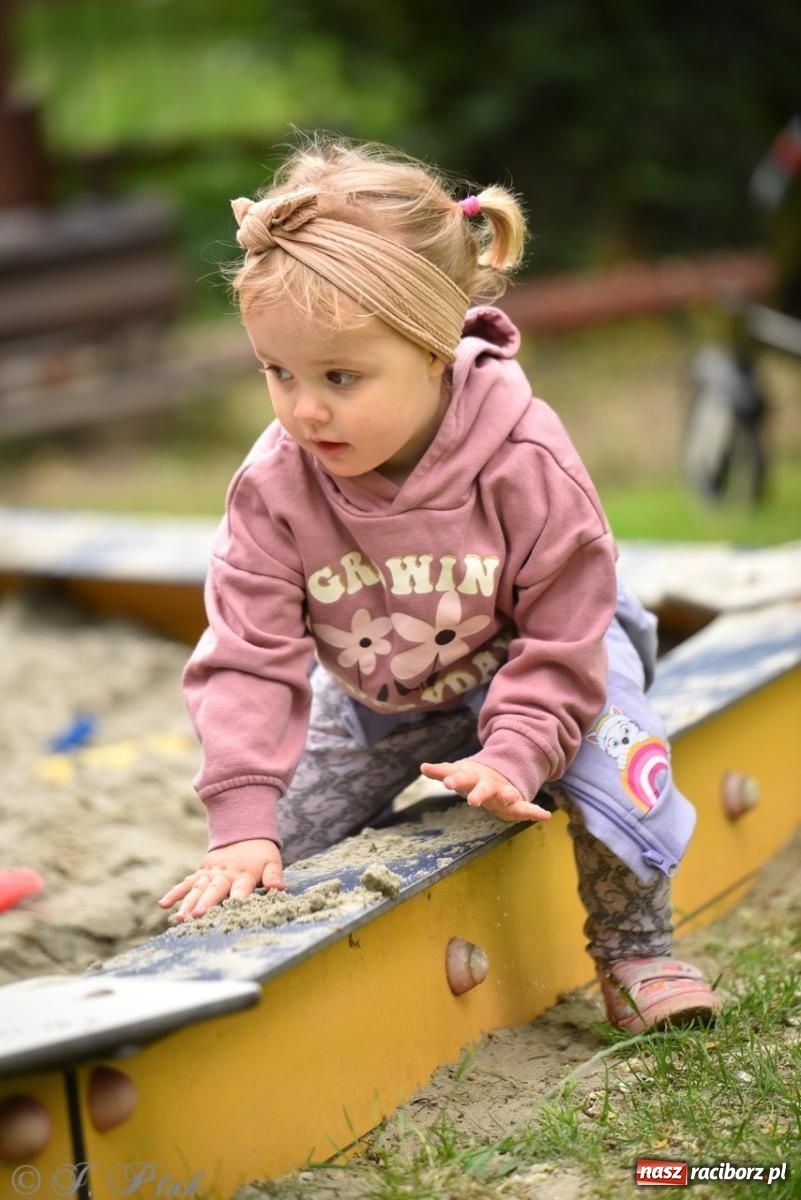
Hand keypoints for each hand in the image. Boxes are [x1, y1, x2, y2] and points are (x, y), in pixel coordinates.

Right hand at [158, 838, 283, 922]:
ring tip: (179, 919)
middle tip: (197, 916)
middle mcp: (225, 873)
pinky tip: (163, 905)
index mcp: (244, 874)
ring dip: (187, 903)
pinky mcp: (201, 872)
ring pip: (197, 888)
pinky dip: (175, 893)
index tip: (233, 912)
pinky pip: (186, 882)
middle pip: (215, 889)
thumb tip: (280, 888)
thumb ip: (274, 876)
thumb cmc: (261, 854)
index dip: (237, 900)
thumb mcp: (272, 862)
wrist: (245, 831)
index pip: (241, 889)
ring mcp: (211, 872)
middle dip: (206, 903)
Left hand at [420, 759, 550, 823]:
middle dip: (479, 793)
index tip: (447, 783)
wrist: (499, 773)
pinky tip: (545, 815)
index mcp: (472, 777)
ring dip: (509, 796)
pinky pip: (526, 808)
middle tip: (472, 801)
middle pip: (483, 787)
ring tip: (511, 798)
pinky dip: (535, 811)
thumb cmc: (473, 777)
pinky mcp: (515, 803)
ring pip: (507, 794)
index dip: (454, 780)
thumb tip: (423, 766)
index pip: (461, 777)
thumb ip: (441, 771)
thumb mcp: (457, 772)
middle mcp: (489, 783)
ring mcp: (503, 791)